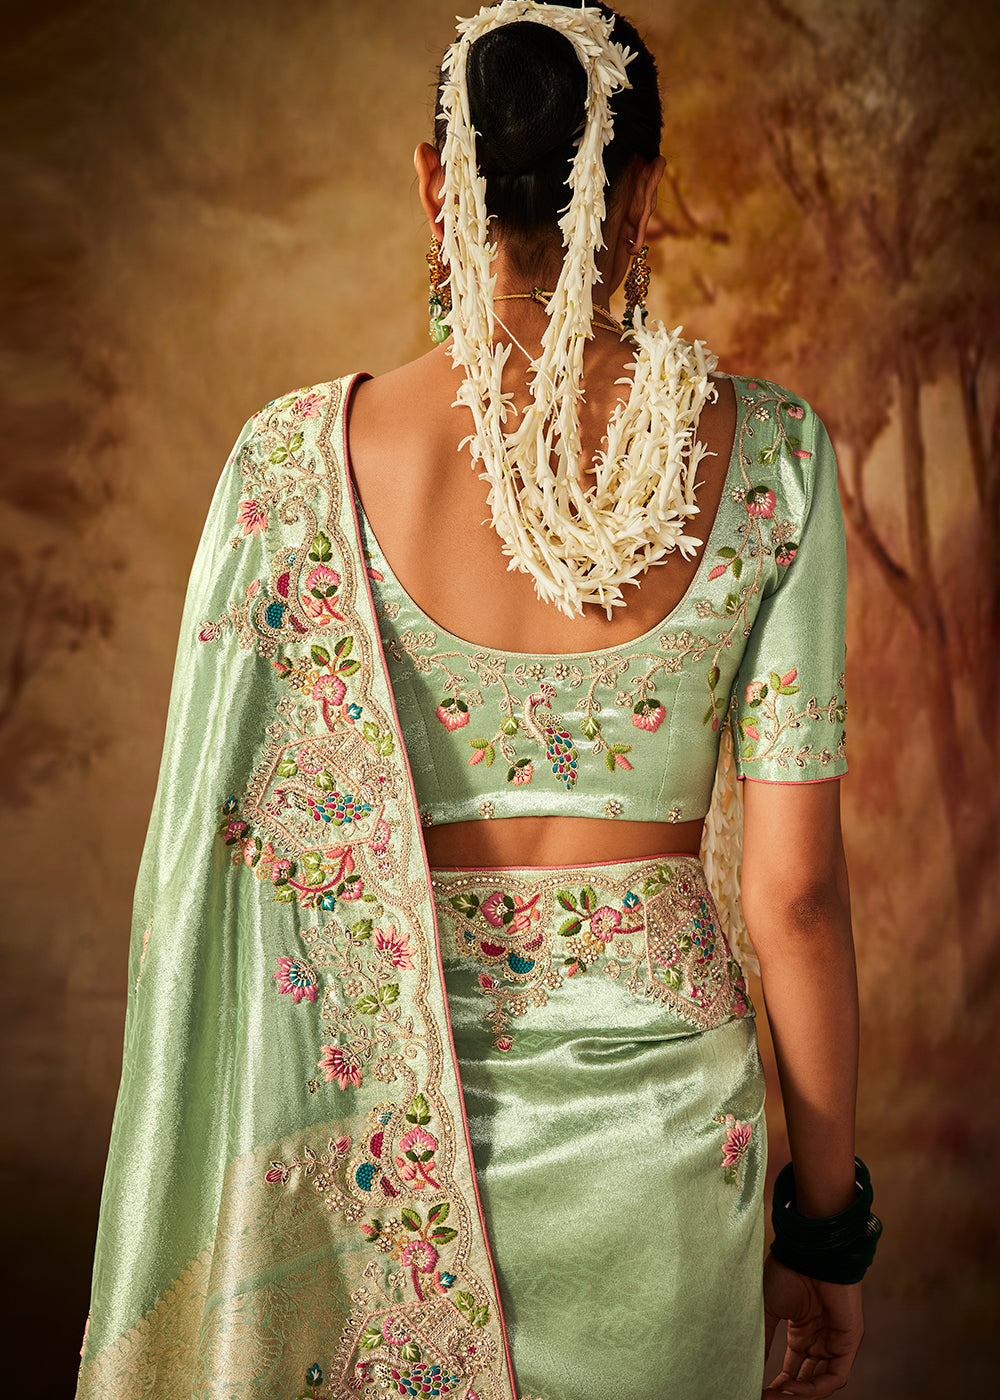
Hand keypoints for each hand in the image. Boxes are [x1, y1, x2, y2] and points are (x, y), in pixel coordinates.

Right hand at [761, 1255, 863, 1396]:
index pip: (792, 1370)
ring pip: (820, 1382)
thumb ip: (763, 1339)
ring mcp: (835, 1342)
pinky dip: (814, 1388)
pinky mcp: (849, 1342)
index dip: (777, 1385)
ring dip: (799, 1394)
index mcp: (802, 1332)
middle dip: (787, 1393)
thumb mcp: (768, 1310)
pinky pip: (835, 1376)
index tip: (756, 1391)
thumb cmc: (787, 1272)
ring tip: (775, 1397)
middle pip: (807, 1380)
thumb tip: (748, 1365)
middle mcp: (820, 1340)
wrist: (807, 1252)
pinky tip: (791, 1388)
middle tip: (764, 1398)